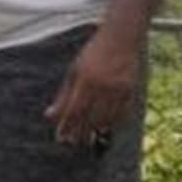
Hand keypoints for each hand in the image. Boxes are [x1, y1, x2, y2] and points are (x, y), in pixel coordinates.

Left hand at [46, 28, 140, 144]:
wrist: (121, 39)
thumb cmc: (92, 54)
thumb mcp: (73, 71)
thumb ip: (63, 95)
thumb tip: (50, 116)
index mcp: (85, 80)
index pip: (74, 111)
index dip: (66, 126)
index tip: (60, 138)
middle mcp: (102, 86)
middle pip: (90, 118)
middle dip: (80, 132)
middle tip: (72, 142)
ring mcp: (119, 89)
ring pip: (107, 118)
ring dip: (96, 129)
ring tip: (87, 137)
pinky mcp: (131, 90)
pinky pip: (122, 113)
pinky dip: (113, 122)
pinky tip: (105, 127)